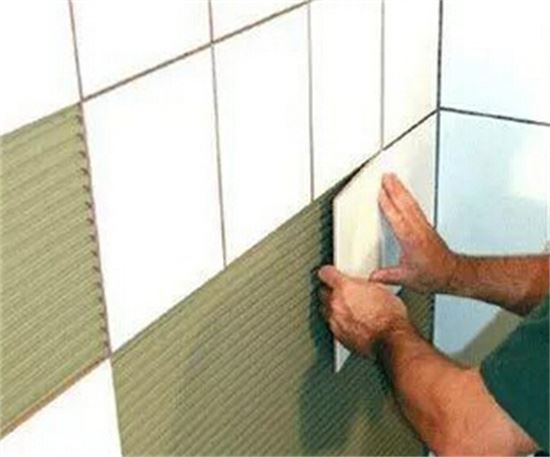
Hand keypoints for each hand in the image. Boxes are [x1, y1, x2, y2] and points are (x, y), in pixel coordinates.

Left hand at [318, 265, 407, 355]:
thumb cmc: (389, 318)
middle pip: (322, 292)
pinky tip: (349, 322)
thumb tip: (366, 284)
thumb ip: (365, 285)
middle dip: (329, 291)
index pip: (325, 273)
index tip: (329, 272)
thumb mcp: (381, 290)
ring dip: (332, 307)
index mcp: (345, 288)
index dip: (327, 272)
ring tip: (345, 308)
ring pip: (325, 309)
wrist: (390, 341)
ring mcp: (335, 320)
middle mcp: (336, 304)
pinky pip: (332, 324)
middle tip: (340, 291)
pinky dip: (337, 322)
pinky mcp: (338, 335)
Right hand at [370, 173, 457, 293]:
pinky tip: (405, 194)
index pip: (397, 218)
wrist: (453, 274)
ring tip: (394, 179)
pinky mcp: (427, 227)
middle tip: (387, 176)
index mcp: (411, 240)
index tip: (381, 192)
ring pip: (412, 203)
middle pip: (405, 204)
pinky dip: (409, 197)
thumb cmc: (434, 275)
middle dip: (395, 188)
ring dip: (402, 189)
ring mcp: (424, 226)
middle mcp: (418, 230)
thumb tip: (373, 277)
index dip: (388, 204)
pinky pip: (416, 207)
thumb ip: (387, 276)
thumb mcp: (406, 278)